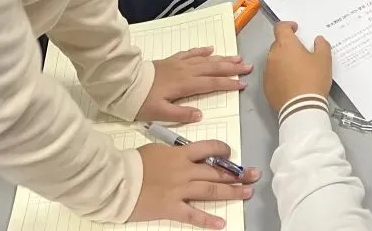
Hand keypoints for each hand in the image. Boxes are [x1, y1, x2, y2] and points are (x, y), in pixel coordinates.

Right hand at [130, 140, 261, 228]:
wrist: (117, 181)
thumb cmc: (134, 162)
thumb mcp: (157, 149)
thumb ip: (175, 153)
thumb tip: (188, 155)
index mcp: (181, 154)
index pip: (209, 148)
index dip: (223, 151)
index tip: (231, 154)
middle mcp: (185, 171)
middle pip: (216, 172)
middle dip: (237, 173)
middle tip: (254, 174)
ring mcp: (180, 191)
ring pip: (211, 191)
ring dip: (231, 192)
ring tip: (247, 193)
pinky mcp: (172, 209)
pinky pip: (193, 215)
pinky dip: (208, 220)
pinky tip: (222, 223)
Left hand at [136, 48, 251, 123]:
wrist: (123, 83)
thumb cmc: (140, 101)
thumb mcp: (158, 113)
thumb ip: (180, 114)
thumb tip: (200, 114)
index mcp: (185, 84)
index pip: (211, 84)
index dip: (228, 84)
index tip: (243, 84)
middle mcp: (186, 71)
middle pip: (213, 68)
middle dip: (232, 68)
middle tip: (248, 66)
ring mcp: (179, 64)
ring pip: (205, 59)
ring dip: (222, 58)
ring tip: (237, 57)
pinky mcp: (171, 60)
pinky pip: (190, 53)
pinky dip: (201, 51)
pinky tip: (210, 49)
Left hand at [263, 22, 331, 114]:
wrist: (300, 108)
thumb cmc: (313, 79)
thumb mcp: (324, 60)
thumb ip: (322, 45)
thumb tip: (318, 40)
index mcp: (286, 45)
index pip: (281, 27)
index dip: (288, 25)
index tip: (295, 29)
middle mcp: (273, 55)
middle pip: (278, 44)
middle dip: (288, 46)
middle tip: (301, 53)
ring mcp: (267, 71)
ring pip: (274, 60)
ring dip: (283, 61)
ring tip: (297, 70)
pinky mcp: (266, 86)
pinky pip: (272, 75)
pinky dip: (280, 75)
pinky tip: (291, 83)